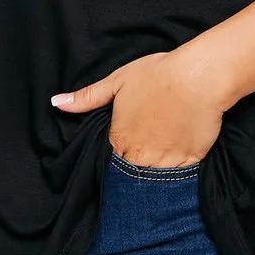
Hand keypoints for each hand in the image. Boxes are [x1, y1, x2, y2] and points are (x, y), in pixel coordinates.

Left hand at [50, 50, 223, 167]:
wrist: (198, 77)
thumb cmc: (158, 75)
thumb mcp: (117, 81)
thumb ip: (87, 97)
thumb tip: (56, 102)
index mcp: (119, 139)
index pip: (110, 159)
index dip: (118, 153)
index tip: (126, 144)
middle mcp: (139, 156)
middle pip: (131, 173)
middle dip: (134, 166)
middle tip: (145, 149)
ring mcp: (165, 162)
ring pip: (154, 179)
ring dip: (154, 172)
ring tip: (161, 154)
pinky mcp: (190, 163)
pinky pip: (179, 178)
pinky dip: (177, 173)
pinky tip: (178, 158)